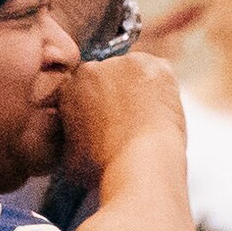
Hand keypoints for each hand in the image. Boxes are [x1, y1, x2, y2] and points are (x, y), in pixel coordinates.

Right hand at [56, 48, 186, 178]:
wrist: (139, 163)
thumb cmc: (105, 166)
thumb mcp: (68, 156)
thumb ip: (70, 137)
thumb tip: (75, 141)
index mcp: (69, 88)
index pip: (83, 87)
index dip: (97, 104)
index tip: (107, 118)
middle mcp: (92, 70)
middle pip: (107, 76)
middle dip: (116, 93)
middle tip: (130, 119)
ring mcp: (124, 64)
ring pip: (133, 72)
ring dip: (139, 88)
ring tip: (147, 117)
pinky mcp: (155, 65)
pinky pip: (159, 73)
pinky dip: (162, 88)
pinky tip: (162, 110)